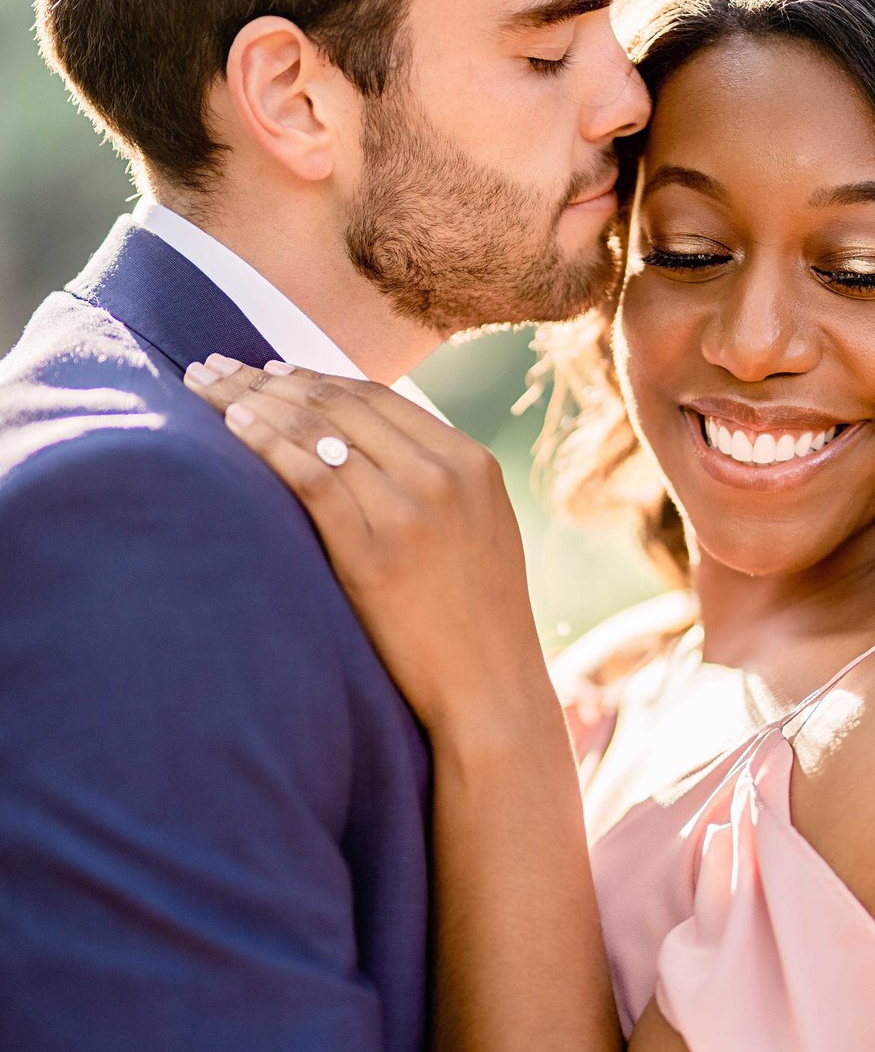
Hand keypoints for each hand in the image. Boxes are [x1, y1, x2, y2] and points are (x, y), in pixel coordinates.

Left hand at [181, 356, 542, 728]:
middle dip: (268, 378)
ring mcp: (410, 513)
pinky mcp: (374, 553)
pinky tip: (230, 429)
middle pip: (341, 404)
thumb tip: (370, 442)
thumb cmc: (477, 613)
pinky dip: (266, 443)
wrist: (491, 685)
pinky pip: (310, 477)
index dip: (314, 376)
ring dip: (252, 401)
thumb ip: (439, 479)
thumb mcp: (480, 528)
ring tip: (206, 389)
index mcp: (473, 463)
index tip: (267, 370)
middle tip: (217, 366)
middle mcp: (444, 476)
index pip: (379, 397)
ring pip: (319, 431)